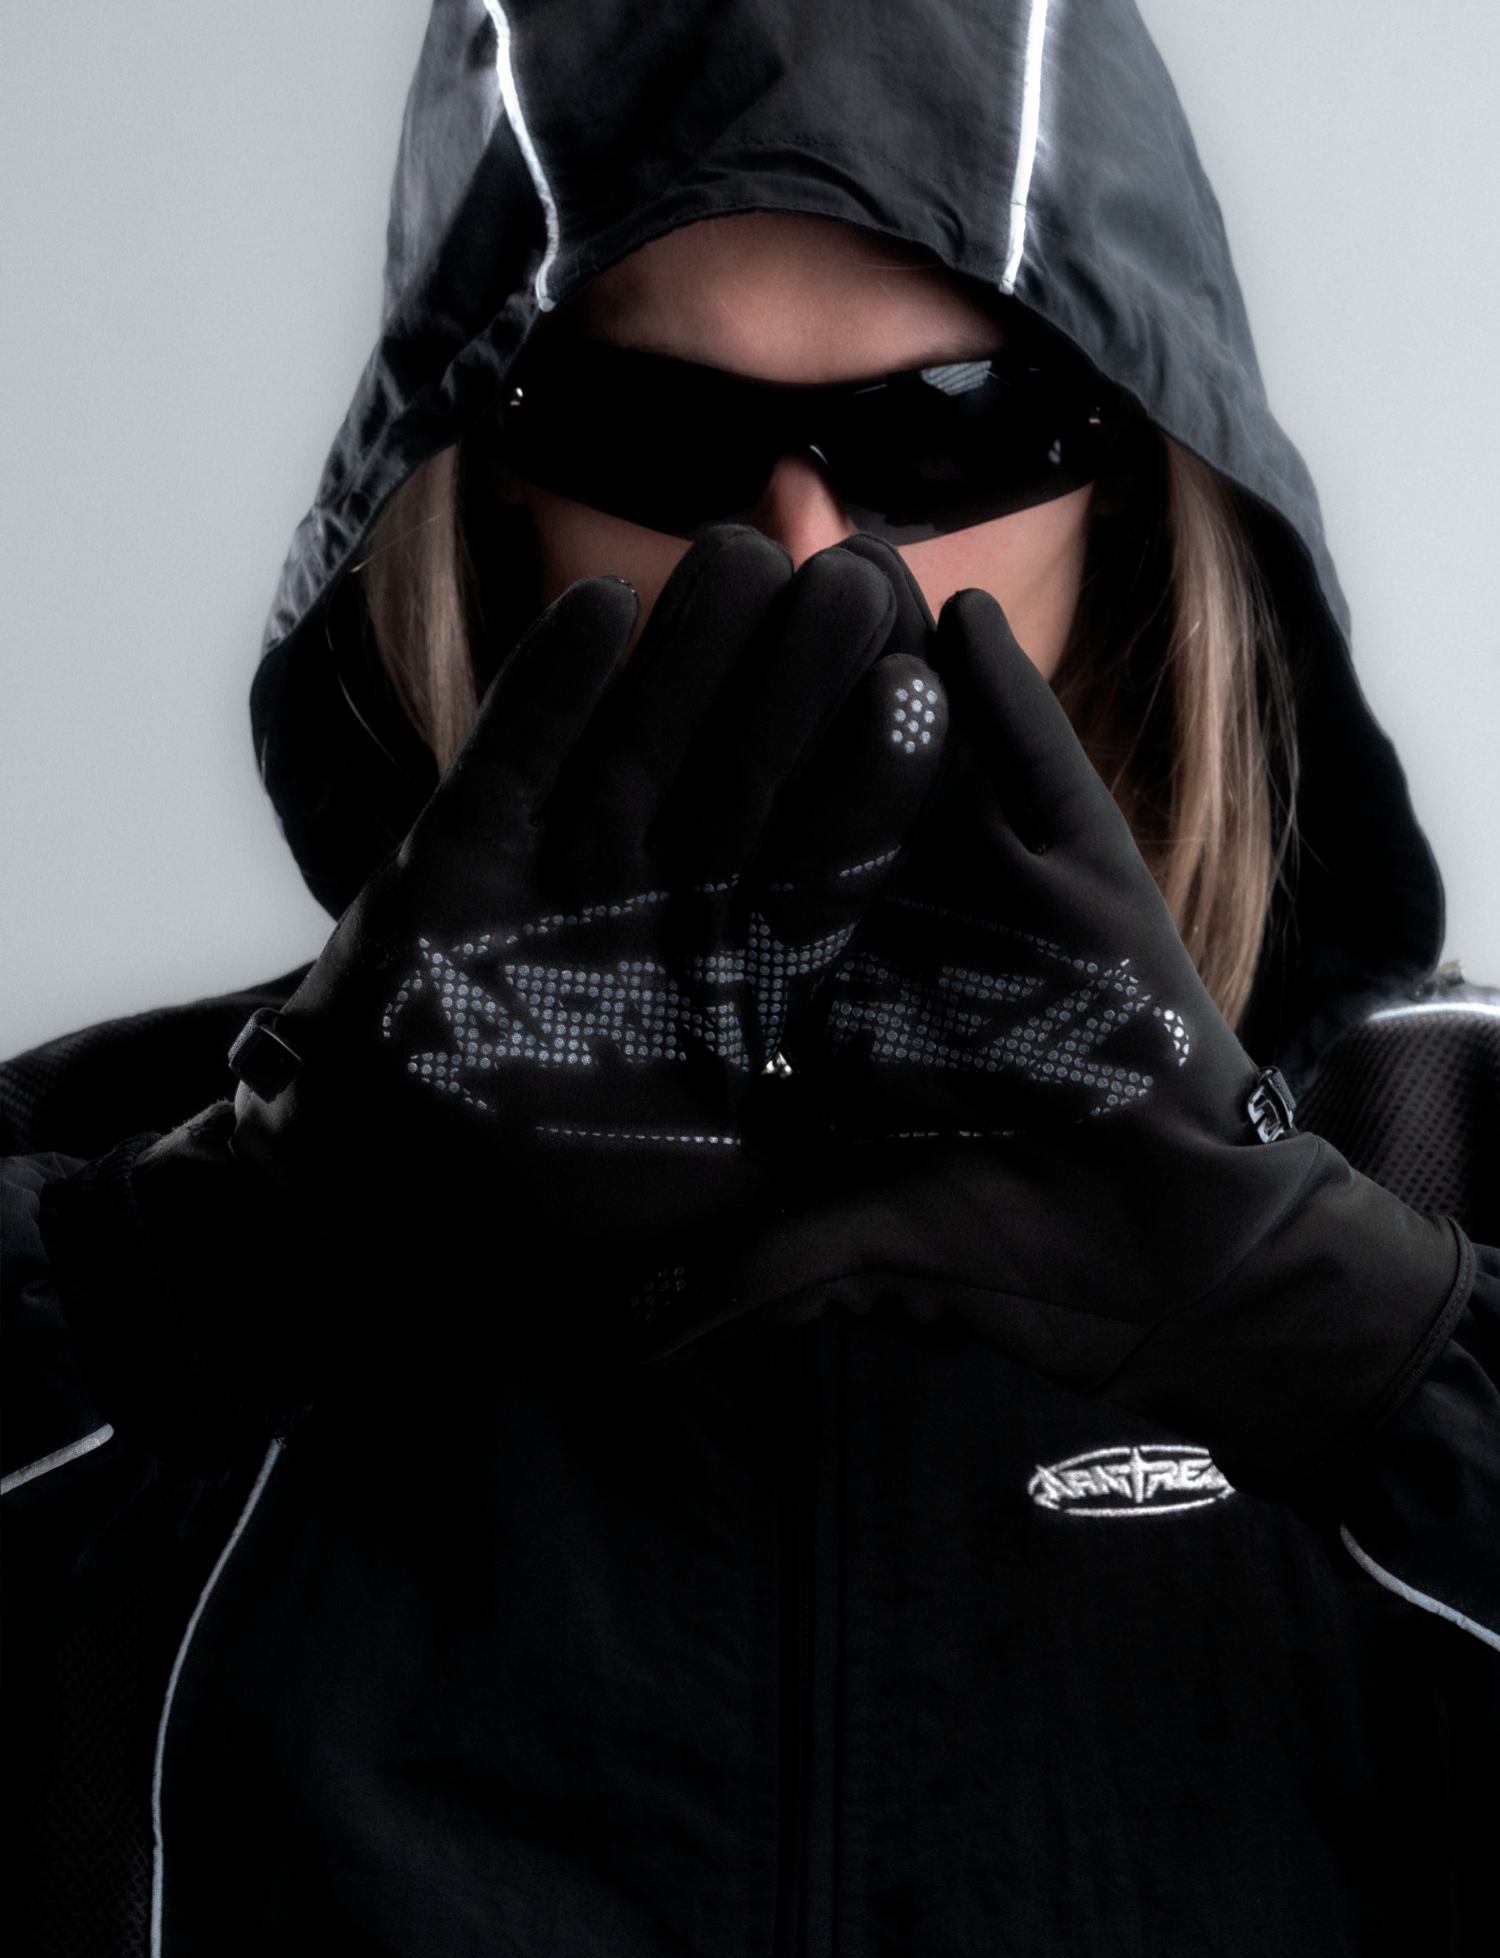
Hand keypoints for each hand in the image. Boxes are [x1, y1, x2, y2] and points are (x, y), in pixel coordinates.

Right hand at [229, 529, 946, 1274]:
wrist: (393, 1205)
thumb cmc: (568, 1213)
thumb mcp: (728, 1199)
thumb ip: (826, 1168)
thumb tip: (944, 1155)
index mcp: (743, 974)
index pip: (823, 862)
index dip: (868, 784)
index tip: (922, 696)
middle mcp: (666, 904)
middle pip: (745, 776)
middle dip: (798, 685)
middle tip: (855, 582)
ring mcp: (568, 868)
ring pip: (642, 742)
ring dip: (689, 653)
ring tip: (747, 554)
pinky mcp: (465, 849)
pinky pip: (513, 756)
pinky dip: (548, 688)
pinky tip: (598, 603)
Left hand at [643, 541, 1469, 1493]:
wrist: (1190, 1269)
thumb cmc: (1026, 1273)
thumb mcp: (857, 1259)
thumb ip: (752, 1272)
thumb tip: (625, 1331)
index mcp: (825, 1002)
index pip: (733, 890)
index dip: (671, 817)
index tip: (608, 745)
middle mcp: (900, 935)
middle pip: (810, 792)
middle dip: (761, 692)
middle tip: (704, 589)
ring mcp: (1001, 902)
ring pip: (922, 759)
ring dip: (873, 662)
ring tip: (818, 559)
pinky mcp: (1099, 887)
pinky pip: (1043, 778)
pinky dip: (1007, 703)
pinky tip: (960, 614)